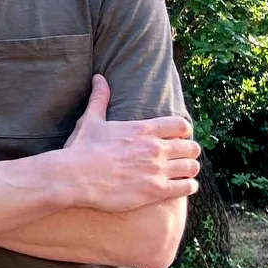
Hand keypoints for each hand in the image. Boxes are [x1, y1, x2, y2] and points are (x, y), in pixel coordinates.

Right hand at [62, 74, 200, 211]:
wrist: (76, 177)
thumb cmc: (82, 149)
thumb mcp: (91, 120)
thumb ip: (100, 98)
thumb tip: (98, 78)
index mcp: (144, 129)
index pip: (181, 125)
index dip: (184, 131)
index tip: (179, 136)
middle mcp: (155, 148)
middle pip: (191, 147)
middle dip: (189, 151)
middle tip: (181, 156)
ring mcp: (157, 170)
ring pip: (192, 167)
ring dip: (189, 169)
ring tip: (184, 172)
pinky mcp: (155, 190)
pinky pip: (186, 187)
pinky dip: (188, 186)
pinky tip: (182, 185)